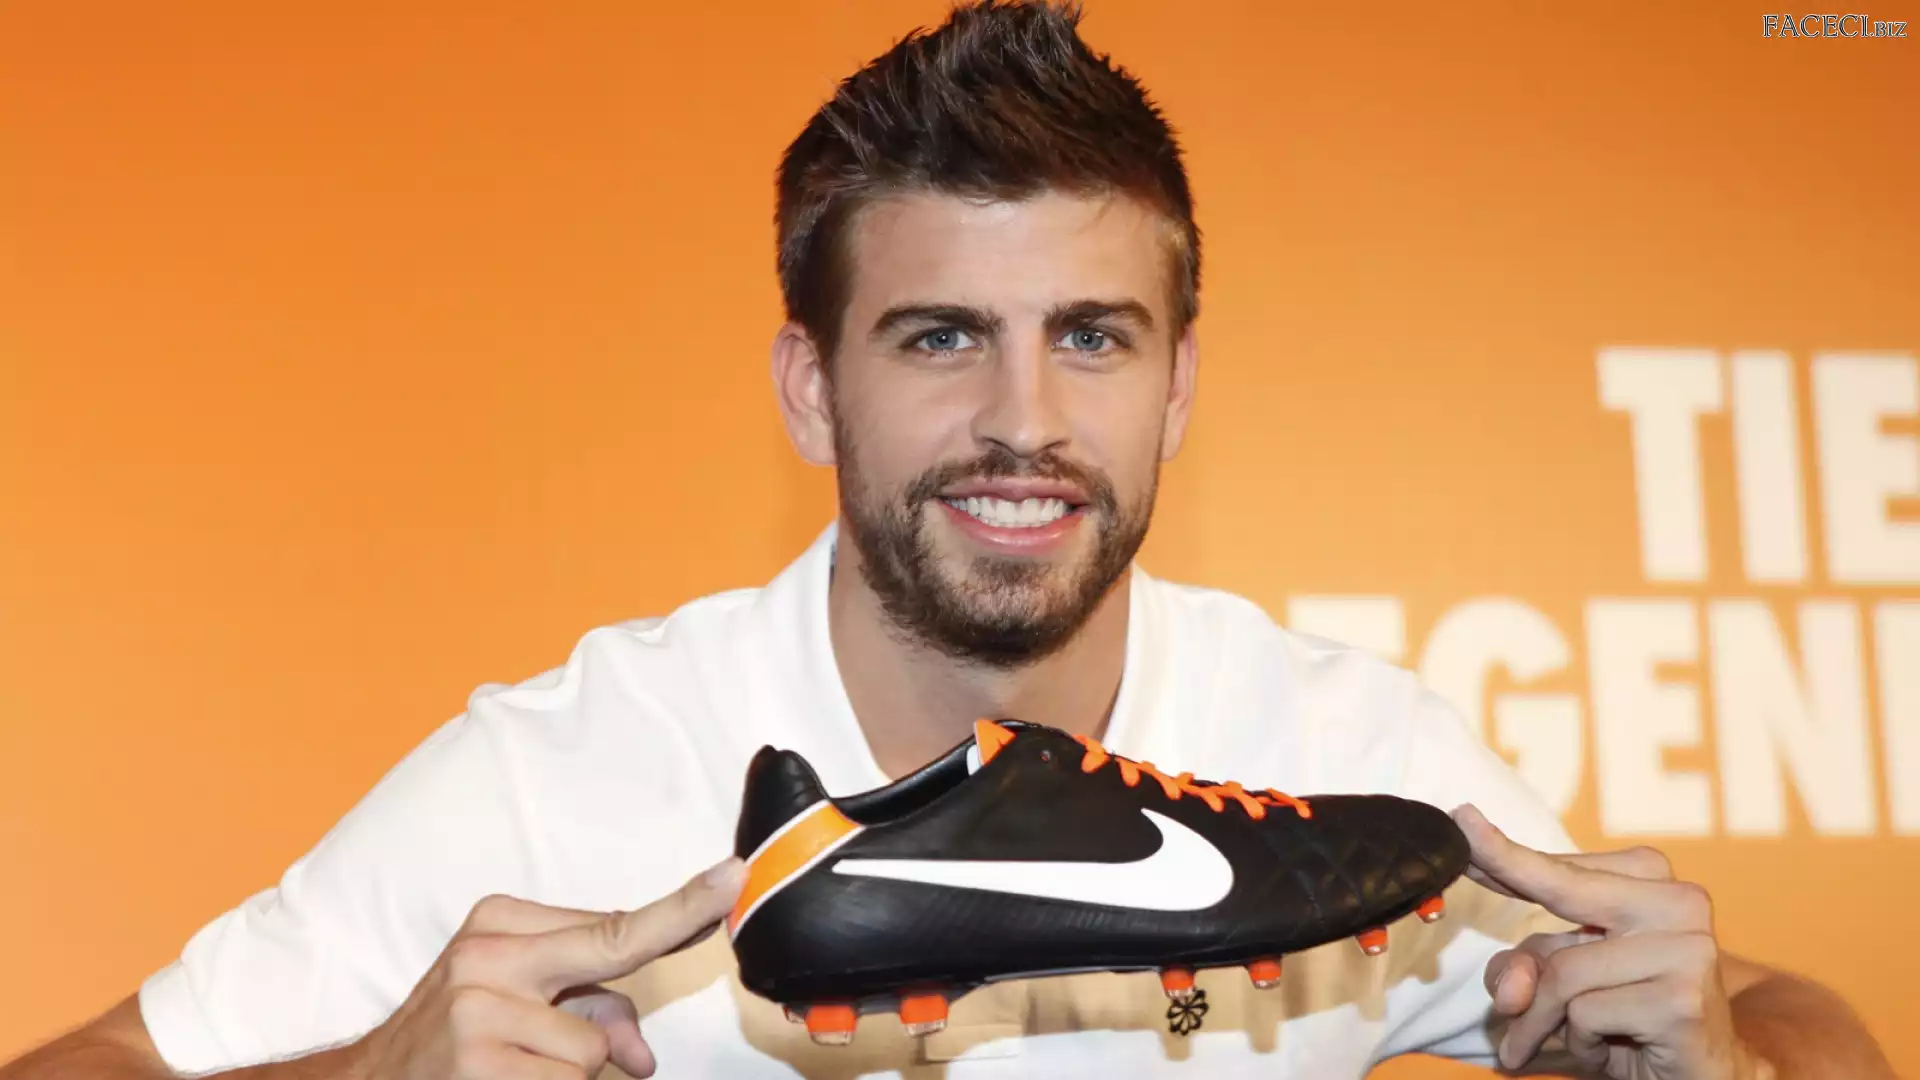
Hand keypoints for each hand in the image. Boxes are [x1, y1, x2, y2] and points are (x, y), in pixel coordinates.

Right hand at [348, 857, 746, 1079]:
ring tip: (513, 1067)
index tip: (730, 879)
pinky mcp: (479, 1067)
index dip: (680, 906)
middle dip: (672, 926)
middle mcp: (488, 956)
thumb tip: (640, 1058)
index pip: (612, 923)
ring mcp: (479, 1012)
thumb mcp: (509, 1001)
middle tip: (726, 882)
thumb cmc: (451, 1039)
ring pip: (592, 1048)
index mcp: (500, 924)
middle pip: (613, 950)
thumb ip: (588, 1008)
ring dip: (570, 1070)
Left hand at [1452, 806, 1768, 1079]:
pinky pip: (1585, 1014)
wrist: (1712, 1076)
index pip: (1565, 867)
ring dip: (1537, 1018)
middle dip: (1506, 873)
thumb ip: (1528, 967)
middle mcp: (1679, 904)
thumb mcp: (1567, 986)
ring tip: (1537, 1043)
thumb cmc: (1631, 1020)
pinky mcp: (1682, 1000)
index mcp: (1654, 883)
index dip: (1505, 852)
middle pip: (1563, 891)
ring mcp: (1686, 950)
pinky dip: (1579, 1043)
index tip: (1463, 820)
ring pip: (1562, 972)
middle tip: (1461, 858)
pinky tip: (1609, 1050)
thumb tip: (1512, 988)